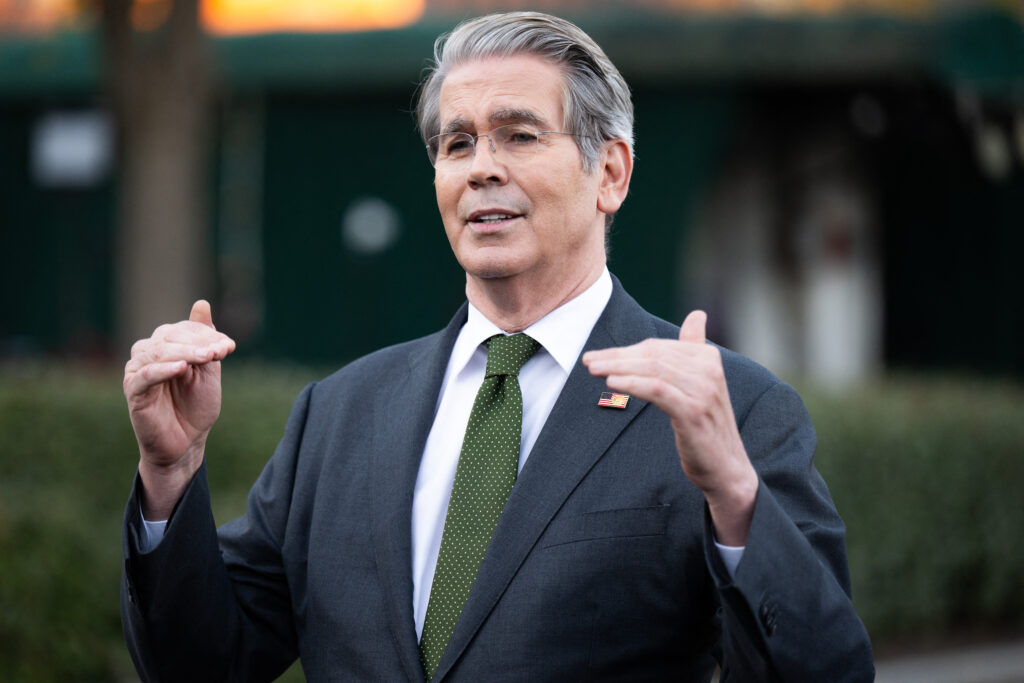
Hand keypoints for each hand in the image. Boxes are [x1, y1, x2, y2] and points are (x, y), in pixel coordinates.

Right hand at [123, 300, 235, 518]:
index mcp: (167, 345)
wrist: (187, 442)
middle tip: (223, 351)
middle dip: (200, 342)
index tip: (230, 347)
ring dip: (186, 352)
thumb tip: (201, 303)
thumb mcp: (207, 369)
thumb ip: (205, 339)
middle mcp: (148, 353)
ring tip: (209, 357)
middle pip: (171, 337)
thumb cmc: (196, 406)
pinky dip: (163, 369)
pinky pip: (145, 375)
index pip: (184, 329)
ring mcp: (138, 370)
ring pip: (159, 352)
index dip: (207, 334)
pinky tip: (182, 368)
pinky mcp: (132, 390)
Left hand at [582, 311, 756, 544]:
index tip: (598, 356)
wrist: (726, 467)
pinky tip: (612, 383)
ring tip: (593, 370)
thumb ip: (696, 348)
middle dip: (616, 357)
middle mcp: (709, 370)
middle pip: (652, 356)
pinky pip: (657, 390)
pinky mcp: (694, 412)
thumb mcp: (702, 383)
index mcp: (708, 358)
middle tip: (588, 360)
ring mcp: (703, 391)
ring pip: (652, 370)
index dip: (625, 350)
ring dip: (618, 368)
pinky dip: (632, 384)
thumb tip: (697, 315)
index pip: (657, 347)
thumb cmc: (707, 425)